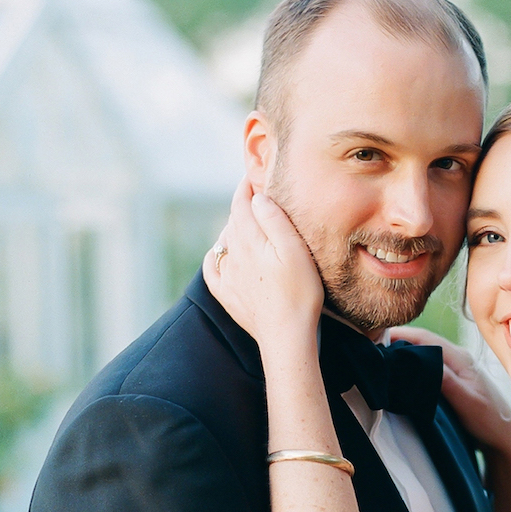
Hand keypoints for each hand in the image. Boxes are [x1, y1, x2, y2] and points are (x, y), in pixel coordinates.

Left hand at [205, 180, 322, 349]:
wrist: (286, 336)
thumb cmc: (299, 293)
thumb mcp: (295, 251)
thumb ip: (274, 220)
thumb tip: (256, 198)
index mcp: (249, 240)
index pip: (241, 203)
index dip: (246, 186)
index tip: (254, 175)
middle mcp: (233, 254)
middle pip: (233, 220)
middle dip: (242, 205)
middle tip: (255, 196)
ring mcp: (227, 275)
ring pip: (224, 241)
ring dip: (233, 228)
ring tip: (246, 223)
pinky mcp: (227, 295)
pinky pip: (212, 268)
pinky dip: (215, 256)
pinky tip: (222, 255)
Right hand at [386, 327, 510, 452]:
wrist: (505, 437)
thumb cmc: (489, 420)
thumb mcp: (466, 401)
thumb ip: (445, 380)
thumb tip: (420, 360)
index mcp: (460, 357)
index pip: (423, 337)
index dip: (398, 335)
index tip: (374, 339)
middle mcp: (458, 357)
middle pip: (421, 341)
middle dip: (397, 342)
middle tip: (371, 349)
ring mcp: (456, 366)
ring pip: (424, 352)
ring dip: (404, 353)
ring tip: (381, 359)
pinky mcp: (454, 377)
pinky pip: (428, 364)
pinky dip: (413, 364)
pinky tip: (401, 373)